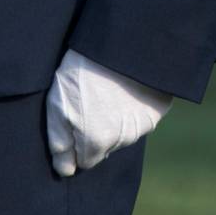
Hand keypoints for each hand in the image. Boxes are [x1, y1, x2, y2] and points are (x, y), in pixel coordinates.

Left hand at [43, 49, 171, 177]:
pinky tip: (125, 89)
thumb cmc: (83, 71)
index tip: (74, 121)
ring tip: (107, 92)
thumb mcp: (58, 105)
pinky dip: (132, 109)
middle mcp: (121, 141)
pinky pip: (140, 119)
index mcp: (96, 142)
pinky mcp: (157, 111)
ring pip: (122, 135)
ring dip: (114, 121)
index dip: (77, 144)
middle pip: (105, 148)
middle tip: (90, 103)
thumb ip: (60, 143)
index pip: (85, 162)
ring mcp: (142, 126)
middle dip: (96, 133)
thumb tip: (65, 171)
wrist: (122, 44)